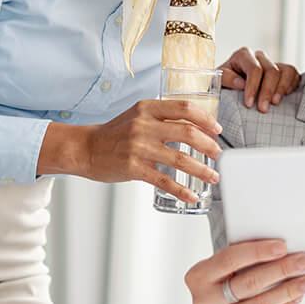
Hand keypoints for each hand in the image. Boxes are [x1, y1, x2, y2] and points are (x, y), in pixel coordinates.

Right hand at [37, 99, 220, 203]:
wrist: (85, 148)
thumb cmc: (114, 134)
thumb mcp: (138, 115)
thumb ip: (162, 117)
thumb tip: (195, 125)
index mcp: (147, 109)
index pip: (185, 108)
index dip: (205, 119)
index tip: (217, 130)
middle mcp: (144, 125)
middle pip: (188, 133)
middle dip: (209, 145)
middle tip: (218, 154)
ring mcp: (139, 147)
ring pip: (180, 159)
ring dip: (202, 170)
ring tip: (213, 176)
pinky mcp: (134, 168)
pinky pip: (164, 181)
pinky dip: (182, 190)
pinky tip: (192, 195)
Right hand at [186, 239, 304, 303]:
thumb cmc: (230, 284)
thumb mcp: (229, 269)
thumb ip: (246, 258)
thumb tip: (284, 249)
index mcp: (197, 277)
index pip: (229, 259)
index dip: (257, 252)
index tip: (283, 246)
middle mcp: (202, 303)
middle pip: (248, 283)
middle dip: (281, 270)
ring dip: (288, 291)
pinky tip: (296, 298)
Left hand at [221, 47, 301, 112]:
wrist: (231, 89)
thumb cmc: (224, 85)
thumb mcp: (218, 81)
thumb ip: (226, 79)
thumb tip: (240, 83)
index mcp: (243, 55)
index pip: (254, 69)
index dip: (253, 87)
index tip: (249, 103)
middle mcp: (259, 56)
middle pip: (271, 70)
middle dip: (267, 91)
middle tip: (263, 109)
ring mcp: (273, 62)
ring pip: (284, 71)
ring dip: (280, 89)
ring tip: (275, 104)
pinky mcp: (283, 70)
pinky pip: (293, 74)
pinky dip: (290, 85)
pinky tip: (284, 96)